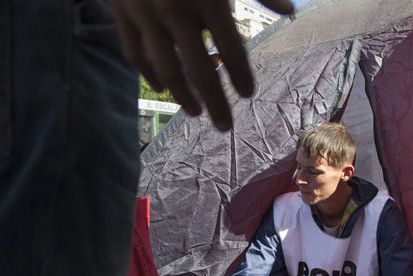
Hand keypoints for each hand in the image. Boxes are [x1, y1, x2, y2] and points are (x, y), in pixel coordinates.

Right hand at [109, 0, 293, 130]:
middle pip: (200, 72)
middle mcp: (176, 12)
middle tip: (224, 127)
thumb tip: (291, 12)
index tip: (248, 93)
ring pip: (165, 69)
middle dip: (215, 103)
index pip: (231, 50)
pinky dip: (148, 74)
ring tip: (195, 112)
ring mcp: (145, 15)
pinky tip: (162, 88)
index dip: (241, 76)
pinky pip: (134, 53)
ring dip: (182, 96)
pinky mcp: (121, 13)